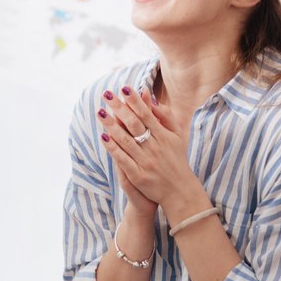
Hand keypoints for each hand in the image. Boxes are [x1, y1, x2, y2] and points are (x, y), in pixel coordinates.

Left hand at [98, 85, 201, 210]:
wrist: (179, 191)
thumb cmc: (176, 160)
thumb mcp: (177, 137)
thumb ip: (166, 117)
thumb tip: (152, 101)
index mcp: (164, 136)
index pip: (147, 115)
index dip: (135, 101)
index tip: (124, 88)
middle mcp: (155, 148)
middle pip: (134, 124)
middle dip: (120, 108)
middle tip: (106, 94)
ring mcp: (146, 162)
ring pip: (126, 140)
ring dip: (112, 125)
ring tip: (100, 112)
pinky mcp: (138, 176)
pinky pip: (123, 159)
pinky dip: (113, 148)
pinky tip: (103, 137)